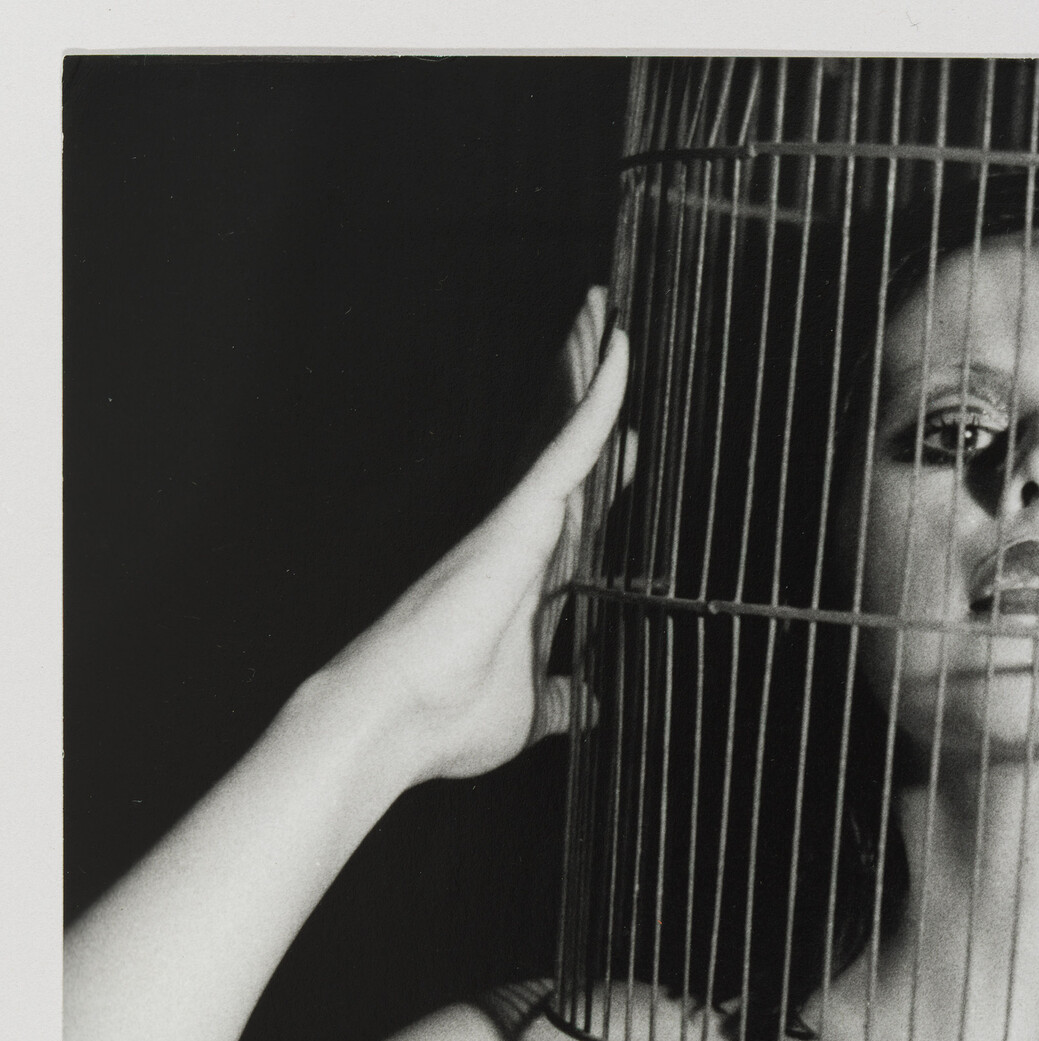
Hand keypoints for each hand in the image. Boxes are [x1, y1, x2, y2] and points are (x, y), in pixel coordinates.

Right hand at [317, 287, 632, 783]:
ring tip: (611, 311)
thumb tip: (591, 706)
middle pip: (570, 453)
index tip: (633, 447)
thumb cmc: (446, 719)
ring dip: (591, 369)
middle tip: (612, 334)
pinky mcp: (520, 513)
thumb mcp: (532, 711)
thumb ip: (564, 700)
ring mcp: (522, 520)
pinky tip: (624, 350)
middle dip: (588, 395)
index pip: (581, 516)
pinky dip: (601, 397)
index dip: (606, 477)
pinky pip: (572, 441)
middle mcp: (525, 539)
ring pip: (569, 427)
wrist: (394, 719)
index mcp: (531, 581)